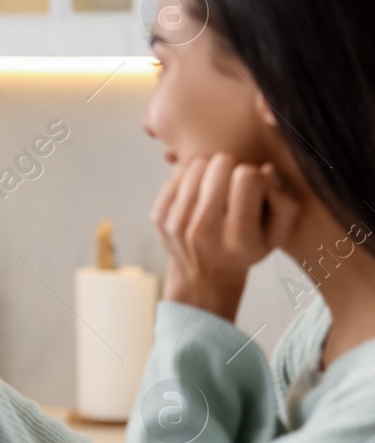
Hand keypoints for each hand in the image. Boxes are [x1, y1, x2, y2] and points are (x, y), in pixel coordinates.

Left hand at [151, 153, 299, 320]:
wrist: (204, 278)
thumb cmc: (246, 250)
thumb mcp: (277, 235)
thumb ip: (284, 202)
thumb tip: (265, 170)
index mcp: (238, 235)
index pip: (247, 176)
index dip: (254, 177)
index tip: (252, 191)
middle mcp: (204, 229)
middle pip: (220, 164)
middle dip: (231, 170)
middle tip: (232, 189)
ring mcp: (177, 222)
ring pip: (197, 165)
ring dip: (210, 173)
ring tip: (215, 192)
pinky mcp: (158, 216)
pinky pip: (177, 174)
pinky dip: (190, 179)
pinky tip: (198, 196)